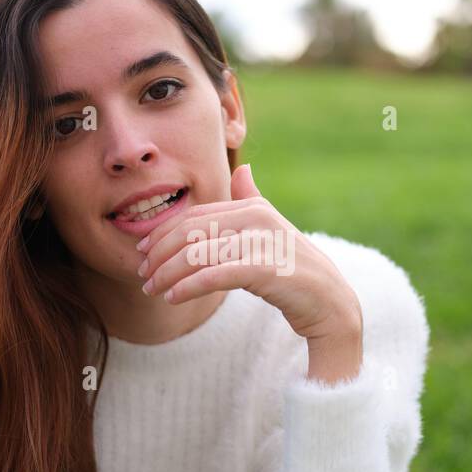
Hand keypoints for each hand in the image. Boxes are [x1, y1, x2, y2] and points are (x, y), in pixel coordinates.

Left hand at [135, 164, 362, 351]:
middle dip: (160, 253)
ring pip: (197, 254)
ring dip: (167, 274)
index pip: (194, 216)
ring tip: (152, 290)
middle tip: (143, 274)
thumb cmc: (293, 268)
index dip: (163, 233)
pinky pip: (214, 275)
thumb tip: (243, 169)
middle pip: (191, 232)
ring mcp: (261, 242)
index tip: (142, 250)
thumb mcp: (271, 229)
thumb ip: (252, 200)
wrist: (329, 301)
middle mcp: (256, 217)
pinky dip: (188, 287)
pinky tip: (173, 297)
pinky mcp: (264, 269)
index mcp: (252, 207)